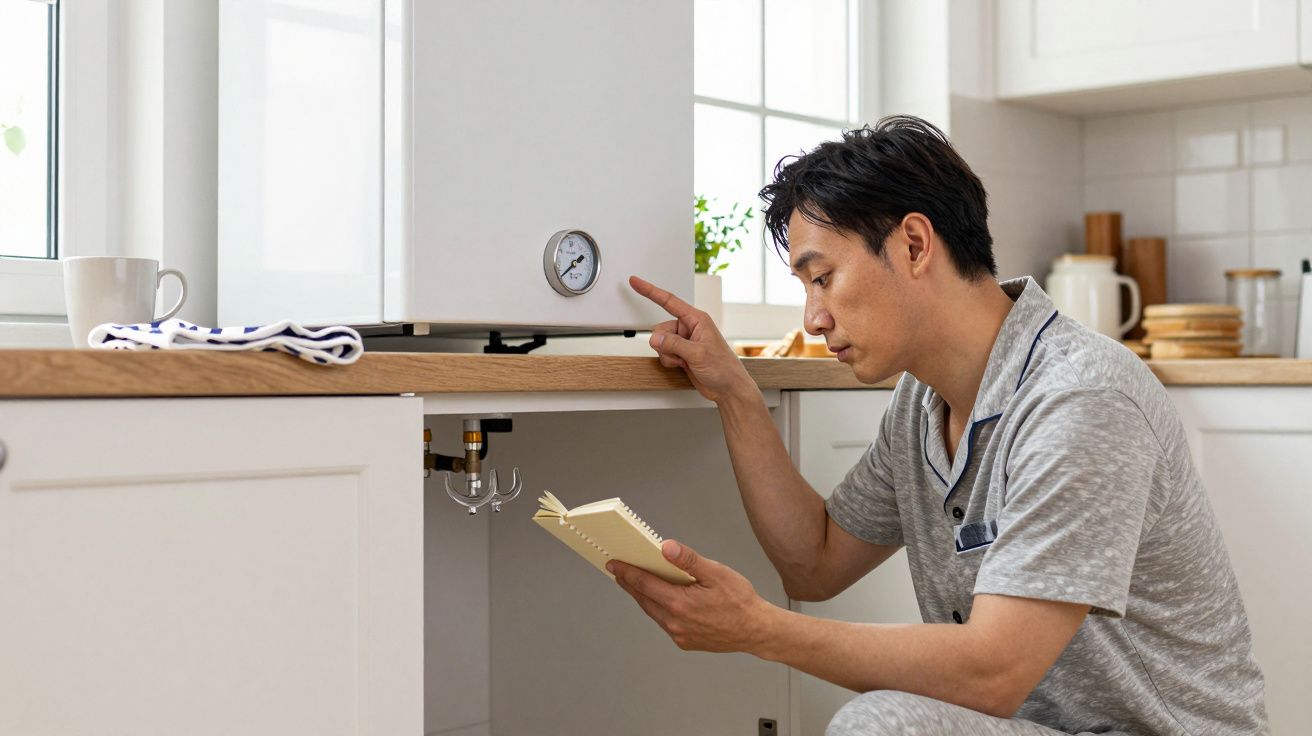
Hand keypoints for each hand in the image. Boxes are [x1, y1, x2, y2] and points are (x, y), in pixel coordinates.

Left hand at [607, 540, 776, 654]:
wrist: (756, 631)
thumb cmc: (740, 601)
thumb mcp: (716, 573)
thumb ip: (689, 560)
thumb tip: (666, 547)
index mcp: (680, 603)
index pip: (644, 584)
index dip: (626, 572)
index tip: (614, 563)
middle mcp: (675, 622)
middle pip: (643, 599)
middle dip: (629, 583)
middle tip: (618, 570)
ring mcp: (679, 635)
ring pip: (652, 612)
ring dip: (642, 596)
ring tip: (635, 582)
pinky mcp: (685, 642)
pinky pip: (664, 622)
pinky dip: (657, 608)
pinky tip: (659, 599)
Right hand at [628, 275, 755, 403]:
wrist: (728, 388)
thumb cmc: (724, 368)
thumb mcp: (698, 354)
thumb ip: (674, 344)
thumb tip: (655, 338)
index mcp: (697, 319)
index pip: (669, 301)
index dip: (650, 291)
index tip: (636, 282)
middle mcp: (690, 328)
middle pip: (660, 329)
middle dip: (665, 344)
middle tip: (681, 354)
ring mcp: (684, 341)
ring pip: (660, 343)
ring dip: (668, 355)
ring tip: (685, 361)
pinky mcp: (681, 353)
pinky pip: (663, 353)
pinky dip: (670, 361)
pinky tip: (683, 365)